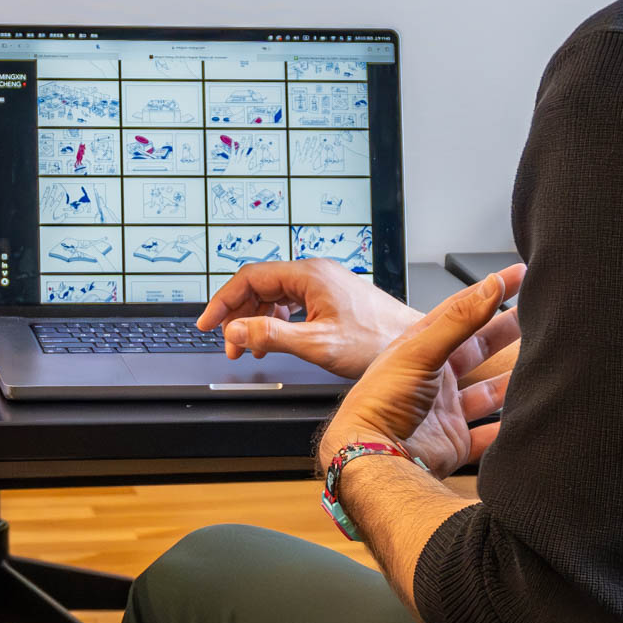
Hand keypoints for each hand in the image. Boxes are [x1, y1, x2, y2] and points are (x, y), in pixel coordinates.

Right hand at [198, 259, 419, 378]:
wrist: (415, 346)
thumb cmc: (378, 342)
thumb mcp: (318, 344)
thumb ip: (272, 336)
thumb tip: (236, 331)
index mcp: (309, 275)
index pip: (250, 277)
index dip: (223, 301)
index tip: (207, 324)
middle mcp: (315, 273)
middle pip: (260, 285)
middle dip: (238, 314)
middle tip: (229, 345)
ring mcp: (324, 284)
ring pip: (275, 295)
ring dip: (256, 320)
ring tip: (250, 349)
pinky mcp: (331, 297)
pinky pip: (292, 302)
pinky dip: (276, 321)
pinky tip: (275, 341)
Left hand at [319, 266, 524, 478]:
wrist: (371, 457)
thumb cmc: (381, 401)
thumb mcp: (420, 351)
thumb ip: (459, 320)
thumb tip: (490, 286)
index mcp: (421, 349)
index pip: (461, 310)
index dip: (488, 291)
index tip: (517, 275)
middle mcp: (433, 378)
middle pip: (478, 348)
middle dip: (505, 331)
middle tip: (536, 315)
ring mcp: (444, 411)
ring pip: (487, 392)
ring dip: (511, 380)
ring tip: (539, 365)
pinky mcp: (452, 443)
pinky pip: (487, 436)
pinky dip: (507, 430)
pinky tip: (525, 419)